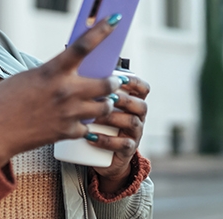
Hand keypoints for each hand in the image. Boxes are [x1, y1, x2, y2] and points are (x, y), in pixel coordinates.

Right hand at [0, 15, 122, 165]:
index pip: (83, 45)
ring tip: (98, 102)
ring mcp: (69, 113)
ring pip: (105, 106)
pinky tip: (77, 121)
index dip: (102, 30)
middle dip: (113, 82)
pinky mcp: (67, 133)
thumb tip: (71, 73)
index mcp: (52, 72)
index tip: (116, 19)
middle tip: (112, 81)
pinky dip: (85, 125)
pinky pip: (88, 128)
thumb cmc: (3, 102)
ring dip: (104, 103)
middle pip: (108, 83)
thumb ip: (53, 73)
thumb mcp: (27, 77)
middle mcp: (65, 91)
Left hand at [88, 75, 149, 193]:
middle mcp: (138, 117)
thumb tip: (78, 66)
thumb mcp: (98, 106)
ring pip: (132, 122)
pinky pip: (123, 144)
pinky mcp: (128, 150)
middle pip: (140, 105)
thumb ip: (94, 89)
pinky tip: (92, 136)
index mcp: (134, 102)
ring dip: (112, 118)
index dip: (134, 82)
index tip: (120, 77)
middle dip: (123, 99)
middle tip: (105, 97)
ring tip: (94, 116)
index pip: (143, 89)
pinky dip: (107, 140)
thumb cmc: (97, 124)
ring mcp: (135, 134)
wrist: (100, 156)